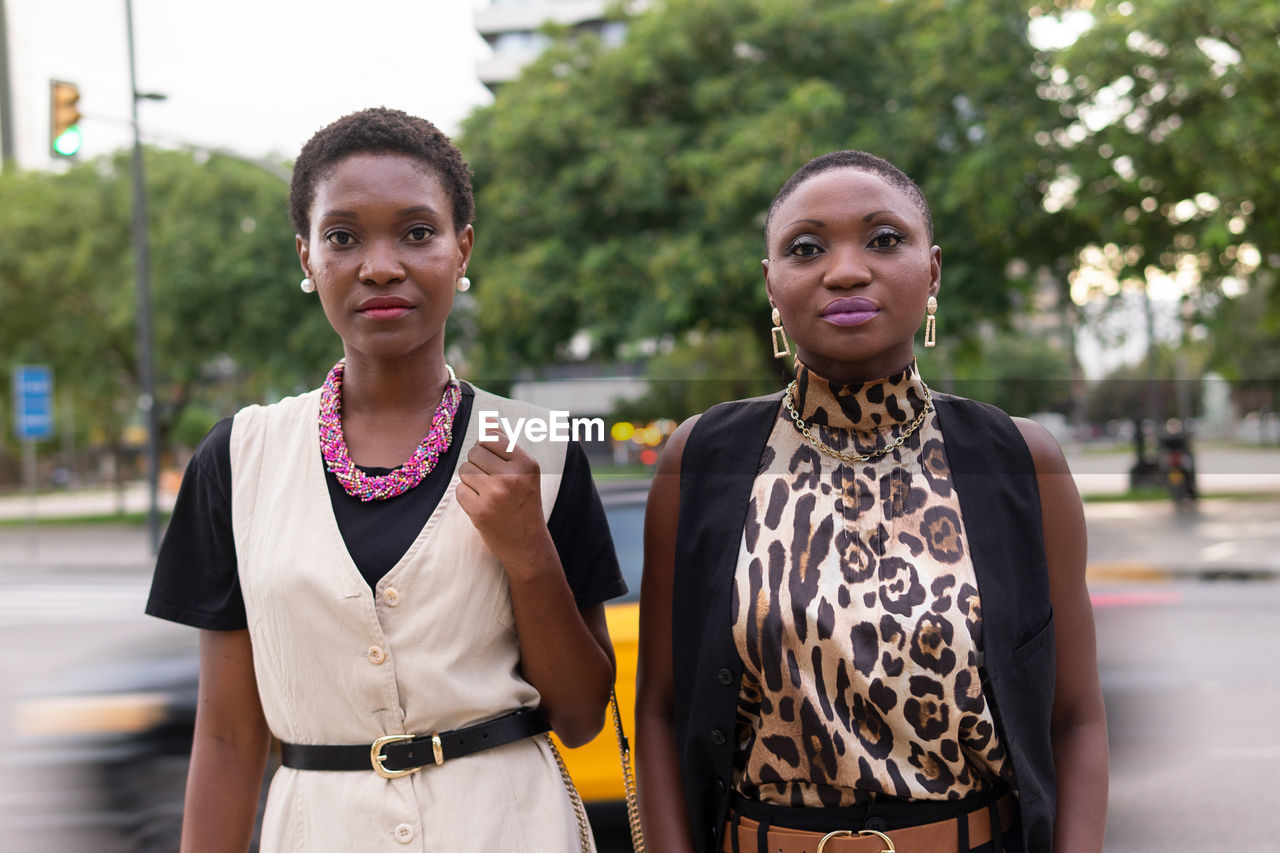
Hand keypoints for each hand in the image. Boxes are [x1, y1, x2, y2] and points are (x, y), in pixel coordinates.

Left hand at [456, 427, 551, 571]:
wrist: (528, 544)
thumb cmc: (524, 502)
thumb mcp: (525, 472)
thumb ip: (506, 443)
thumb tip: (489, 417)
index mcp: (526, 463)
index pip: (490, 436)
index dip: (486, 447)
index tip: (494, 461)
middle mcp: (512, 477)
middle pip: (474, 451)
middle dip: (477, 463)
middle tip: (490, 480)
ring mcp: (495, 494)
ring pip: (464, 470)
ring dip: (470, 480)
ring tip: (487, 493)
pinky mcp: (480, 511)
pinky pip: (459, 490)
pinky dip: (467, 497)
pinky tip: (482, 506)